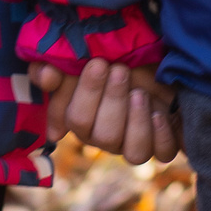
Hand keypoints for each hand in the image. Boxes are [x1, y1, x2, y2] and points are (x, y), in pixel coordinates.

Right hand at [30, 58, 182, 164]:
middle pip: (105, 137)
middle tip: (121, 71)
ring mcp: (134, 143)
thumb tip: (46, 76)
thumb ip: (58, 65)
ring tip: (140, 93)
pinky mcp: (163, 142)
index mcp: (83, 119)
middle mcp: (107, 137)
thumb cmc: (111, 56)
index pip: (77, 120)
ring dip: (137, 122)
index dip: (88, 94)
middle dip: (113, 101)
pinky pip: (163, 153)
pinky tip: (158, 113)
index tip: (99, 63)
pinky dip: (161, 135)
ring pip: (134, 154)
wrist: (149, 58)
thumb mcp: (82, 56)